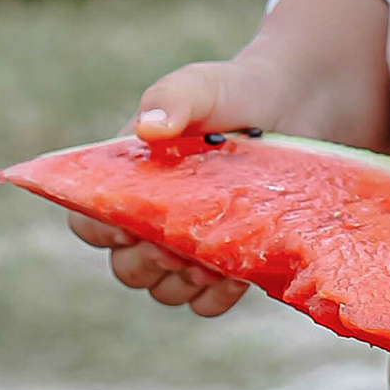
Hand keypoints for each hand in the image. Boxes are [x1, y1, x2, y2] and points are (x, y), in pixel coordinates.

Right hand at [62, 0, 389, 319]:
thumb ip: (173, 98)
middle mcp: (152, 216)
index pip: (87, 221)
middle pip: (124, 268)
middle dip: (147, 263)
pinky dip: (215, 295)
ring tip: (211, 258)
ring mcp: (190, 243)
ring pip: (163, 290)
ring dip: (181, 282)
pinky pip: (205, 303)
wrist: (302, 104)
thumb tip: (149, 127)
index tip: (133, 222)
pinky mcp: (229, 263)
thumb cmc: (240, 90)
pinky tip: (236, 271)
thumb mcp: (203, 85)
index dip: (101, 231)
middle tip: (178, 245)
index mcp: (131, 178)